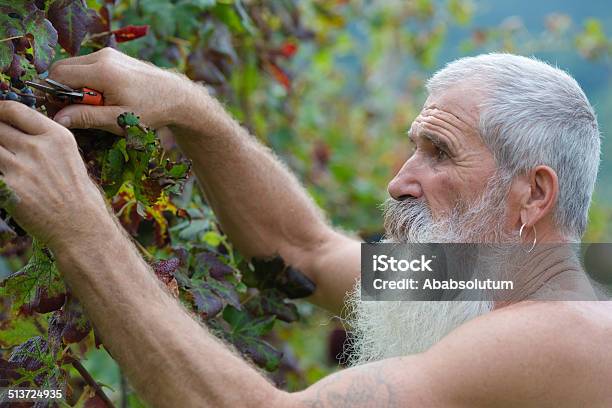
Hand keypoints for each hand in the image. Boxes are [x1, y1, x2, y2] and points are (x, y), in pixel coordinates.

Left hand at [0, 101, 109, 249]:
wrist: (81, 227)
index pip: (14, 109)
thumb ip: (45, 140)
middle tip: (3, 145)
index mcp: (57, 136)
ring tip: (6, 163)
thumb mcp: (71, 157)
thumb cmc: (79, 196)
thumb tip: (17, 130)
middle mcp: (39, 147)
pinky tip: (5, 180)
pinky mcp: (8, 187)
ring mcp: (21, 167)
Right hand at [48, 47, 192, 133]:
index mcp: (102, 71)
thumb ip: (87, 118)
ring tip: (96, 105)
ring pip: (76, 66)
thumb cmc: (152, 110)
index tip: (61, 111)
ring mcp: (109, 54)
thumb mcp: (119, 120)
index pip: (59, 76)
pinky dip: (88, 80)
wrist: (177, 97)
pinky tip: (104, 97)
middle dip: (63, 89)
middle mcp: (103, 57)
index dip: (54, 94)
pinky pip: (89, 65)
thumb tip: (58, 118)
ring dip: (77, 85)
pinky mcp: (114, 56)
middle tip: (77, 111)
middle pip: (63, 68)